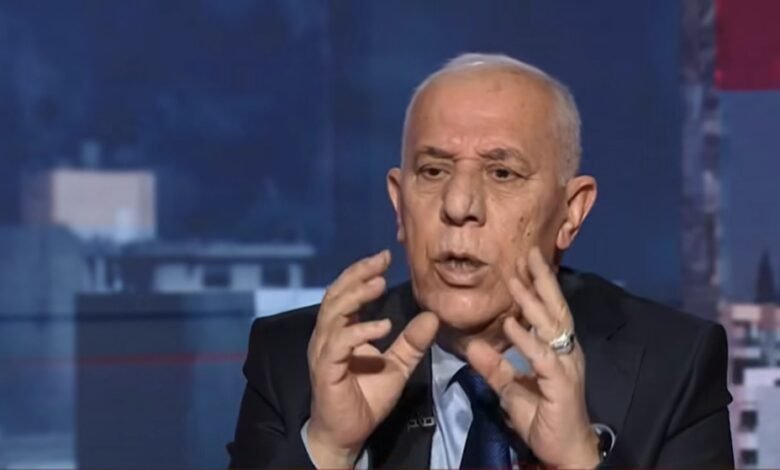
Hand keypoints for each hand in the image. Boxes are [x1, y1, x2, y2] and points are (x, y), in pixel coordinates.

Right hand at [306, 250, 439, 467]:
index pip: (345, 292)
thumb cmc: (366, 399)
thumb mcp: (397, 366)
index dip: (362, 272)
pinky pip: (340, 343)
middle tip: (381, 260)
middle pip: (335, 295)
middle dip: (357, 274)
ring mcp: (324, 352)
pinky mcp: (326, 369)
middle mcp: (326, 337)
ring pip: (334, 313)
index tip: (385, 256)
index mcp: (339, 332)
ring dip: (356, 296)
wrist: (348, 433)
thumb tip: (432, 316)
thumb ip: (411, 342)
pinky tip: (383, 327)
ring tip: (379, 283)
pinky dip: (361, 331)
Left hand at [466, 246, 598, 468]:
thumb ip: (495, 367)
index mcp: (557, 350)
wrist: (565, 452)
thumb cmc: (544, 419)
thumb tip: (473, 345)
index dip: (538, 286)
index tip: (523, 262)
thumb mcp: (512, 390)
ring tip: (515, 280)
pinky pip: (542, 357)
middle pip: (556, 309)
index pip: (549, 311)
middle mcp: (567, 352)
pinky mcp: (562, 384)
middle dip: (542, 280)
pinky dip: (527, 339)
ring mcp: (567, 366)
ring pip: (551, 327)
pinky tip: (512, 324)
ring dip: (532, 302)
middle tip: (529, 253)